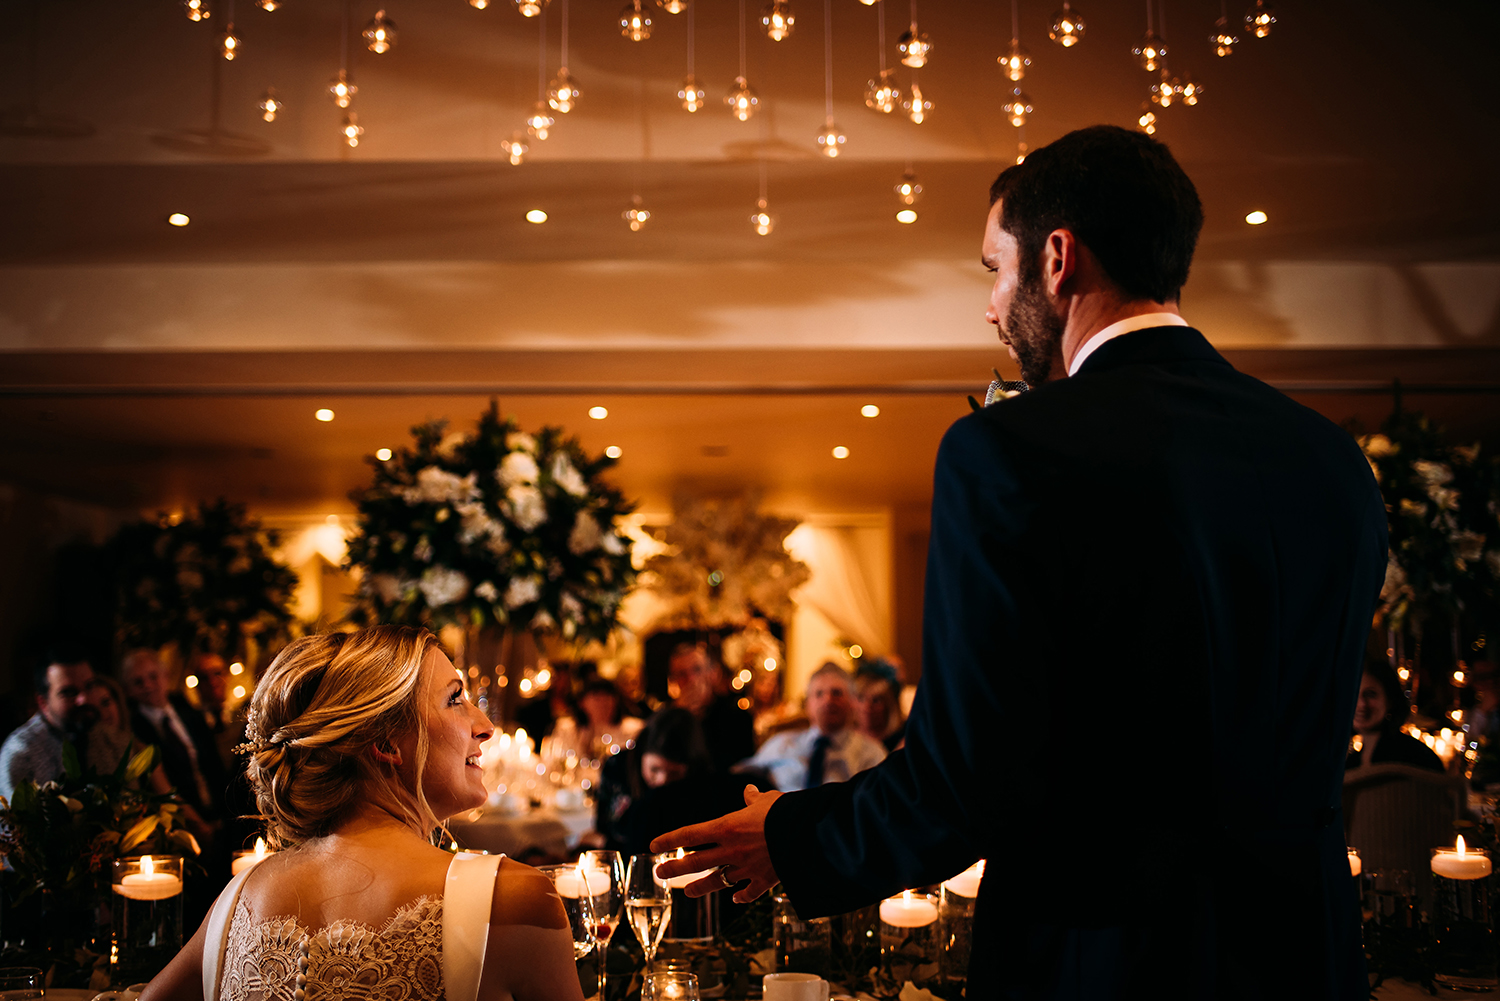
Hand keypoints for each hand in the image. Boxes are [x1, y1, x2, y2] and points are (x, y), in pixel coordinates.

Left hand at [650, 785, 781, 903]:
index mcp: (727, 827)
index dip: (669, 839)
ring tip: (686, 893)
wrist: (807, 836)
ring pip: (716, 881)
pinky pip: (748, 892)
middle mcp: (731, 850)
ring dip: (699, 887)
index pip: (689, 834)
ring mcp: (746, 868)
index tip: (653, 845)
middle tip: (659, 873)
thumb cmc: (786, 812)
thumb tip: (749, 791)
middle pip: (695, 862)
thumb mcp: (768, 800)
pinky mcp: (763, 880)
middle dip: (674, 868)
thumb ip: (754, 799)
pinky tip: (736, 898)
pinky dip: (741, 895)